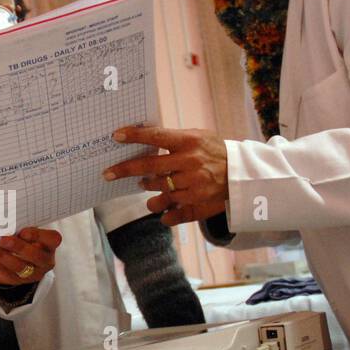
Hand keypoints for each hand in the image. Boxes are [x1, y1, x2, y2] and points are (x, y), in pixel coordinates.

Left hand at [0, 227, 60, 285]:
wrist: (17, 256)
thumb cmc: (23, 237)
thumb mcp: (25, 231)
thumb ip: (19, 227)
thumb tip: (4, 222)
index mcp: (50, 244)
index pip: (52, 239)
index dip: (39, 235)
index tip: (23, 232)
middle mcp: (45, 260)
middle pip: (36, 256)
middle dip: (19, 247)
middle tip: (3, 239)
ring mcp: (33, 273)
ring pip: (19, 267)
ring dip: (1, 255)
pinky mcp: (19, 280)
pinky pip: (7, 273)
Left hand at [103, 126, 228, 226]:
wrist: (241, 174)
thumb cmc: (213, 151)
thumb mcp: (198, 136)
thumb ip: (172, 138)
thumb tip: (141, 136)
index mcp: (189, 142)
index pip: (156, 137)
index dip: (135, 136)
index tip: (116, 136)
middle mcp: (189, 163)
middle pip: (149, 168)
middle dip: (124, 170)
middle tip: (108, 173)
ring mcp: (193, 186)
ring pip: (157, 191)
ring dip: (148, 188)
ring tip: (146, 184)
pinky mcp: (197, 204)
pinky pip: (171, 213)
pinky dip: (163, 212)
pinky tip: (161, 210)